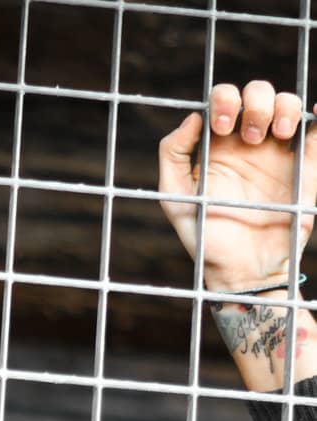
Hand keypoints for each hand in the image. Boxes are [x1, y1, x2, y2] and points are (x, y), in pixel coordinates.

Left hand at [159, 81, 316, 292]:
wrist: (244, 272)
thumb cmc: (207, 240)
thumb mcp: (176, 200)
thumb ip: (173, 156)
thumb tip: (192, 117)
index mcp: (219, 146)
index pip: (224, 101)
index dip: (224, 100)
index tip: (222, 128)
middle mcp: (249, 143)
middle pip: (258, 93)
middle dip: (256, 102)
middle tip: (252, 136)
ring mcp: (279, 153)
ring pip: (288, 104)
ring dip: (284, 106)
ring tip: (277, 134)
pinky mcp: (305, 166)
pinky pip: (316, 131)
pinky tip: (314, 114)